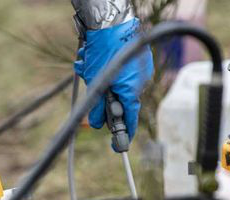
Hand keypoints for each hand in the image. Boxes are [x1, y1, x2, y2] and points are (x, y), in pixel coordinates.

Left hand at [74, 18, 153, 143]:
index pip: (129, 120)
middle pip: (119, 100)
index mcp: (131, 92)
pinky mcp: (138, 60)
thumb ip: (97, 107)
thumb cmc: (103, 53)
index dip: (124, 134)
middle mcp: (139, 83)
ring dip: (101, 77)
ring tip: (88, 63)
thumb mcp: (95, 84)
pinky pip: (121, 71)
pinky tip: (96, 56)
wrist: (110, 23)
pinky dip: (109, 67)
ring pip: (117, 84)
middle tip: (89, 79)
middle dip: (102, 94)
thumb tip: (96, 124)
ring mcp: (140, 71)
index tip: (120, 146)